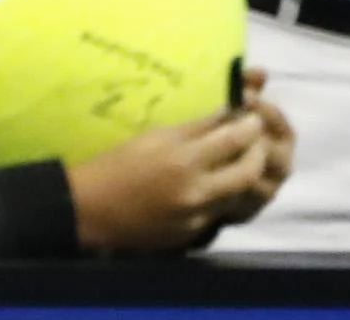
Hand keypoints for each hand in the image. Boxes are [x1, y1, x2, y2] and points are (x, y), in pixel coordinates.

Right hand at [64, 76, 292, 251]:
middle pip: (248, 170)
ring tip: (234, 162)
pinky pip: (219, 212)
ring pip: (239, 194)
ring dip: (241, 176)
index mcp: (182, 158)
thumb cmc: (117, 163)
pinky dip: (220, 197)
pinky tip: (207, 187)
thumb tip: (225, 116)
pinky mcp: (195, 234)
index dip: (249, 125)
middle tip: (253, 140)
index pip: (232, 138)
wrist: (92, 209)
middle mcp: (197, 189)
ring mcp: (198, 215)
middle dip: (257, 152)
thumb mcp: (153, 137)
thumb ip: (193, 129)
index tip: (253, 117)